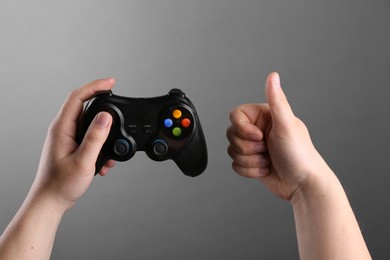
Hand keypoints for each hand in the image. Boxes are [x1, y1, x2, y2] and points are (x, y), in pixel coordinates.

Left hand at [31, 78, 116, 212]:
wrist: (51, 201)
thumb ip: (95, 138)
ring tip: (113, 145)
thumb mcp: (83, 161)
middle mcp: (63, 129)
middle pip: (84, 105)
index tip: (112, 82)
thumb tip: (106, 116)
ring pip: (89, 122)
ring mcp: (67, 137)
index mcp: (62, 128)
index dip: (95, 86)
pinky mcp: (72, 145)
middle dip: (103, 102)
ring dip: (104, 130)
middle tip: (118, 99)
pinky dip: (101, 143)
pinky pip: (89, 135)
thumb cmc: (61, 184)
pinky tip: (105, 160)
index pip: (78, 97)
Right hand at [227, 72, 325, 199]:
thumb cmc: (299, 154)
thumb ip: (277, 101)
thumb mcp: (287, 125)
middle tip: (267, 149)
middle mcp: (257, 129)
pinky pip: (235, 165)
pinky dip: (250, 171)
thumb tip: (273, 76)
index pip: (235, 115)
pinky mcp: (250, 161)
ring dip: (250, 161)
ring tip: (269, 161)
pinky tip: (266, 169)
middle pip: (231, 134)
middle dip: (248, 148)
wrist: (302, 185)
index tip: (259, 137)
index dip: (242, 129)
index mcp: (264, 116)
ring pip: (232, 151)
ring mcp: (253, 146)